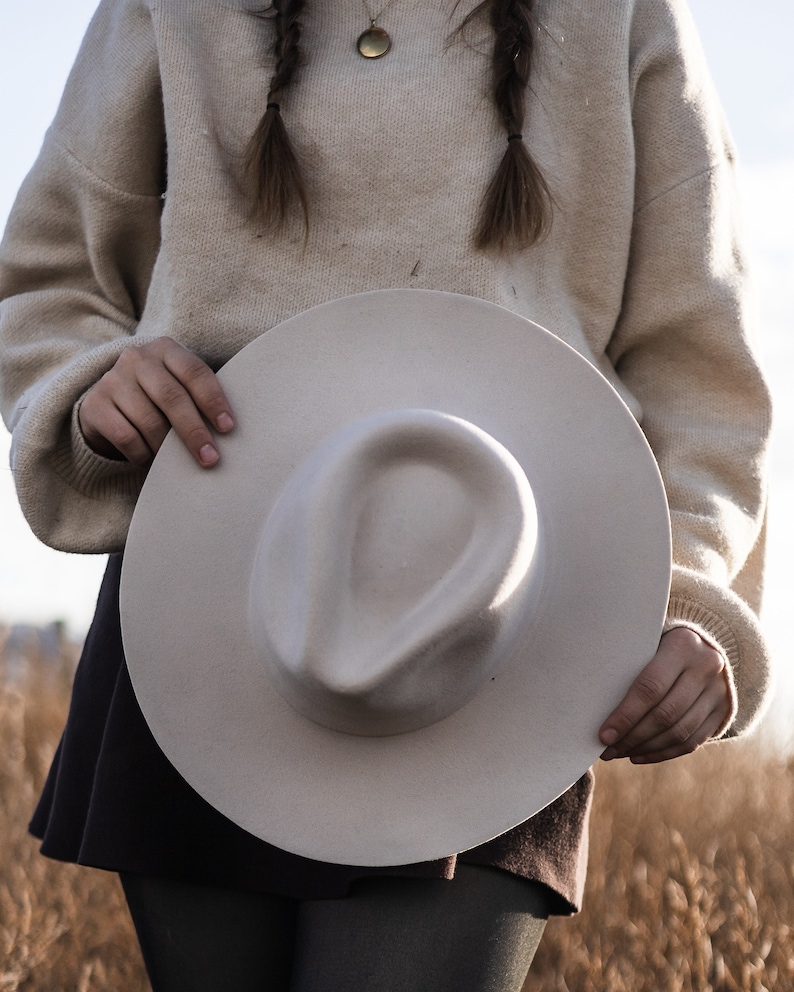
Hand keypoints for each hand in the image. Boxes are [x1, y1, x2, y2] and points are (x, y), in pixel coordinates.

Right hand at [78, 337, 234, 467]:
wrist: (108, 402)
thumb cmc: (158, 397)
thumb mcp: (178, 386)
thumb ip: (199, 398)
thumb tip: (228, 433)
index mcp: (166, 349)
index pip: (195, 373)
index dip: (214, 401)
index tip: (228, 428)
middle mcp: (137, 359)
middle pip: (172, 397)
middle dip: (194, 431)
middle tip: (210, 458)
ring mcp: (112, 380)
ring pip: (149, 421)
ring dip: (168, 448)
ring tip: (179, 463)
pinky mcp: (94, 405)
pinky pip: (126, 436)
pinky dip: (143, 454)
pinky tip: (150, 459)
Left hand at [598, 627, 732, 763]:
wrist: (704, 645)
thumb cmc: (658, 644)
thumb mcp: (647, 642)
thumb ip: (628, 664)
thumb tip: (592, 702)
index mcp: (682, 645)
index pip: (650, 688)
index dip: (625, 715)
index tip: (603, 735)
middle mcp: (706, 667)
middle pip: (665, 714)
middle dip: (632, 737)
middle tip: (608, 749)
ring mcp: (719, 691)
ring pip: (679, 732)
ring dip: (645, 748)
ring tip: (620, 753)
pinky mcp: (723, 711)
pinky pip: (692, 742)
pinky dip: (663, 753)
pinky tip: (638, 755)